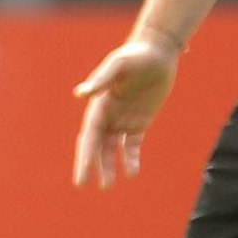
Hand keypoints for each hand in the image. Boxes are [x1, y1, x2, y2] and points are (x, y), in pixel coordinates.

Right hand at [72, 37, 180, 187]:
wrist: (158, 52)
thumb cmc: (136, 55)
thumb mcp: (118, 65)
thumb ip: (101, 80)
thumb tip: (80, 94)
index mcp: (99, 105)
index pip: (89, 136)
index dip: (85, 156)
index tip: (82, 174)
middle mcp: (108, 115)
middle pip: (96, 145)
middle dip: (90, 165)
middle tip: (85, 185)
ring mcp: (123, 119)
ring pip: (112, 149)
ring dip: (109, 166)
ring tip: (108, 186)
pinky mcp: (140, 122)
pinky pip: (132, 144)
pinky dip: (131, 158)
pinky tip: (132, 172)